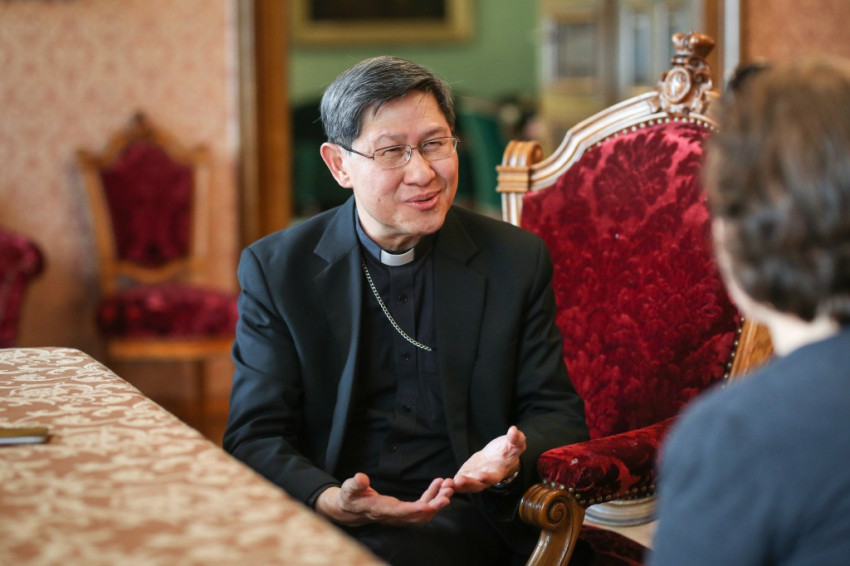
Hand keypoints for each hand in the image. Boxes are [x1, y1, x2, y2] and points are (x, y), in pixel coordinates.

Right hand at [315, 473, 453, 526]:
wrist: (351, 508)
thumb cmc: (350, 497)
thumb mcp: (348, 489)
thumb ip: (355, 484)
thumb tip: (360, 477)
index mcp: (381, 510)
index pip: (401, 512)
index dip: (416, 510)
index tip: (431, 505)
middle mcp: (393, 516)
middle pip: (418, 516)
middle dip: (435, 506)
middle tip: (448, 493)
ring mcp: (400, 515)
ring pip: (423, 513)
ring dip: (437, 501)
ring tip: (448, 486)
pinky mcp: (403, 511)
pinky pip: (421, 506)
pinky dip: (432, 497)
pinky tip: (438, 485)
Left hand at [452, 425, 525, 492]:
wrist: (498, 456)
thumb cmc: (508, 450)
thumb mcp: (515, 444)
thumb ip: (515, 439)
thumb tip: (514, 430)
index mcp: (498, 471)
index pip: (493, 476)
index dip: (487, 477)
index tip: (481, 476)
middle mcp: (485, 478)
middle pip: (477, 484)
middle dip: (468, 483)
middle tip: (459, 481)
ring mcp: (474, 479)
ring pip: (465, 485)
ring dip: (456, 486)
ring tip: (447, 484)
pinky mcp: (465, 476)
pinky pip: (457, 482)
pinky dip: (451, 484)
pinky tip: (442, 483)